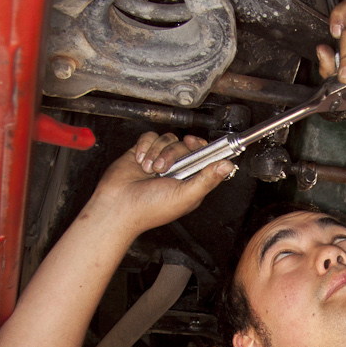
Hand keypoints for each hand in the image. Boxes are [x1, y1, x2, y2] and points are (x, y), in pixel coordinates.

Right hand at [90, 131, 233, 237]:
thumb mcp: (185, 196)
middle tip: (163, 169)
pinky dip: (144, 147)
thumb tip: (227, 165)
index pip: (204, 155)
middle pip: (184, 144)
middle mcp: (176, 169)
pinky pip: (149, 137)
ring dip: (156, 152)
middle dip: (172, 154)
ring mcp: (159, 160)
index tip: (193, 143)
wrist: (118, 207)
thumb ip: (207, 179)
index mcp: (190, 181)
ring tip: (149, 169)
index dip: (200, 146)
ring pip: (167, 139)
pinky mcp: (143, 153)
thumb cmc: (149, 209)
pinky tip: (139, 161)